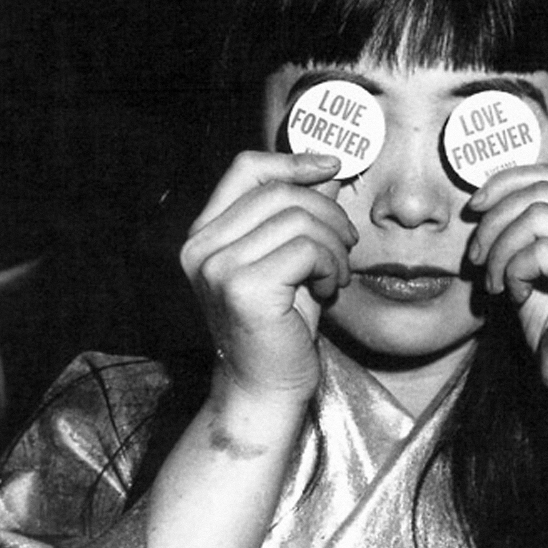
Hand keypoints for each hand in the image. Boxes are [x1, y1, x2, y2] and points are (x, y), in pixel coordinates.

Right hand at [181, 151, 356, 405]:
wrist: (265, 387)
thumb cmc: (280, 326)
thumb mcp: (290, 259)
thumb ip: (299, 214)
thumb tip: (326, 170)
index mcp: (204, 235)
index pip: (246, 169)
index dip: (293, 160)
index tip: (331, 167)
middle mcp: (201, 247)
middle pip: (280, 192)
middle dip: (328, 213)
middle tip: (346, 245)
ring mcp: (218, 267)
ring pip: (299, 220)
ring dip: (334, 246)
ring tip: (337, 276)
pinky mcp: (244, 288)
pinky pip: (308, 250)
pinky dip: (332, 266)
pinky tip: (329, 291)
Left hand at [467, 166, 547, 404]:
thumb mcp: (533, 268)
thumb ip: (523, 228)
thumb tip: (485, 195)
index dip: (505, 183)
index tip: (474, 210)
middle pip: (540, 193)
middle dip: (494, 222)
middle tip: (476, 259)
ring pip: (536, 218)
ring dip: (500, 250)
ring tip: (495, 283)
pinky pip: (540, 251)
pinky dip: (514, 270)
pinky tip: (515, 296)